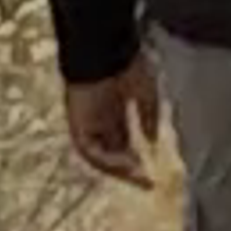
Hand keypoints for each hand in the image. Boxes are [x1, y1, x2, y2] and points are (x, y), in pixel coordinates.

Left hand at [63, 58, 163, 184]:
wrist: (105, 49)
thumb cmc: (127, 64)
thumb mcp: (146, 93)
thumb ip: (148, 118)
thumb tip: (153, 142)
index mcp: (115, 108)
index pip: (124, 142)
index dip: (138, 157)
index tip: (153, 171)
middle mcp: (99, 119)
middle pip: (113, 152)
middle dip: (129, 168)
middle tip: (146, 181)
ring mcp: (87, 122)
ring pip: (101, 155)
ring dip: (119, 169)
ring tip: (138, 177)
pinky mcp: (77, 124)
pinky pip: (91, 150)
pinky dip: (107, 159)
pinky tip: (125, 165)